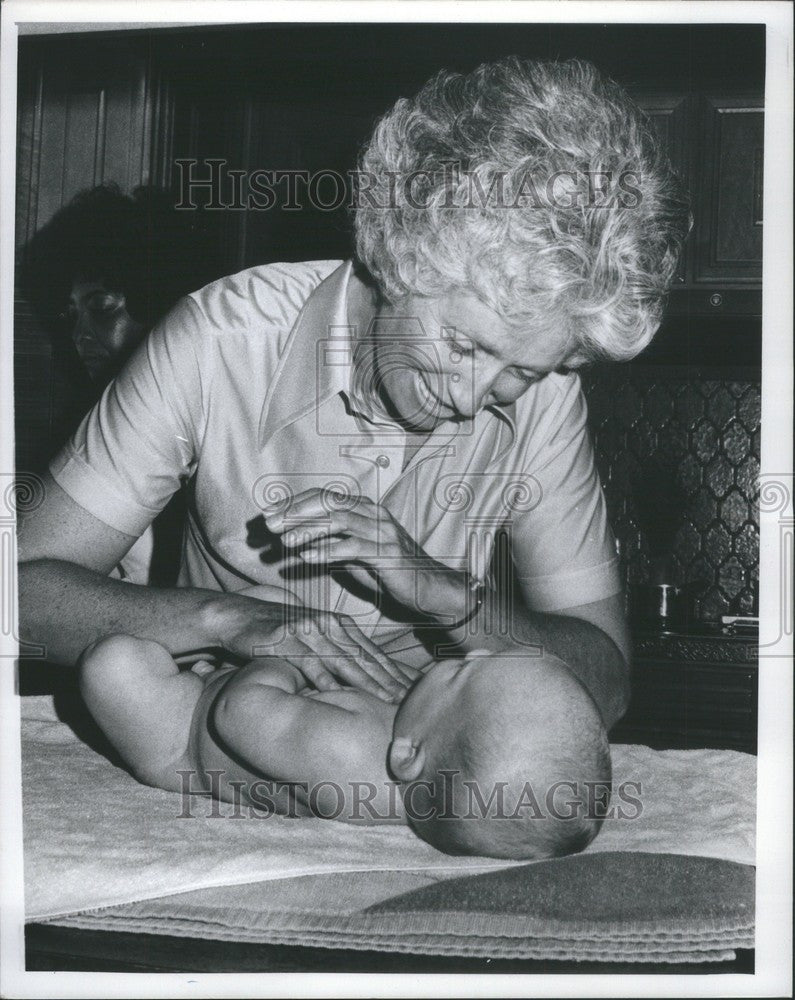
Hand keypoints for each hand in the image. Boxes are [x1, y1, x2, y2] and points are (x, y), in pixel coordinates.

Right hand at [226, 600, 417, 701]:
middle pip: (365, 658)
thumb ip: (336, 652)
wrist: (238, 617)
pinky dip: (326, 680)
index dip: (394, 673)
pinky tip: (341, 694)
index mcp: (338, 624)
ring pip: (344, 661)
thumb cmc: (278, 633)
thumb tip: (361, 676)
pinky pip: (309, 663)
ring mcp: (308, 631)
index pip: (372, 653)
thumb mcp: (312, 638)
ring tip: (388, 700)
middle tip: (411, 700)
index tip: (413, 691)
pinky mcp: (286, 639)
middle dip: (390, 680)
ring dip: (368, 682)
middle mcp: (328, 625)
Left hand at [263, 489, 468, 624]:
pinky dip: (328, 551)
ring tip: (285, 541)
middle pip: (329, 503)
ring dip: (309, 529)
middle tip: (270, 524)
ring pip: (340, 520)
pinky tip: (307, 558)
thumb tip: (296, 539)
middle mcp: (373, 514)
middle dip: (296, 512)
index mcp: (364, 509)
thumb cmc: (388, 571)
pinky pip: (353, 548)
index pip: (324, 496)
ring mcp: (382, 532)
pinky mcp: (388, 553)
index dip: (294, 503)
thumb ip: (331, 542)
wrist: (428, 588)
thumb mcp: (354, 553)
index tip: (268, 513)